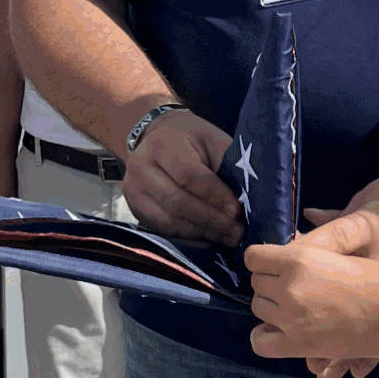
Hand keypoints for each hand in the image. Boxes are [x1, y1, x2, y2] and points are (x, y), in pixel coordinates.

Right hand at [122, 107, 241, 244]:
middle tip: (236, 230)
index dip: (214, 196)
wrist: (159, 138)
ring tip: (228, 237)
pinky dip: (190, 238)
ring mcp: (133, 191)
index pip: (188, 175)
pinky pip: (164, 231)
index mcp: (162, 144)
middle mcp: (140, 167)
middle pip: (177, 202)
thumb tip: (245, 198)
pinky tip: (210, 238)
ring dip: (202, 233)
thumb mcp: (212, 140)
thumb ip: (226, 164)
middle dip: (211, 220)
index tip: (236, 210)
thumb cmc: (192, 140)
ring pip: (169, 221)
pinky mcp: (134, 210)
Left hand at [246, 234, 378, 377]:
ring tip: (298, 307)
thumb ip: (307, 249)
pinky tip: (280, 330)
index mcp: (299, 259)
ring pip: (259, 309)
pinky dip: (264, 337)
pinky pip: (260, 342)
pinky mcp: (300, 345)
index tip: (276, 264)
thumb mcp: (342, 252)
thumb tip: (285, 245)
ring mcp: (292, 318)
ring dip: (273, 307)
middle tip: (297, 286)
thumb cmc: (378, 279)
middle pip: (256, 283)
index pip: (253, 257)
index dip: (265, 260)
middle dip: (272, 282)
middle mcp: (290, 287)